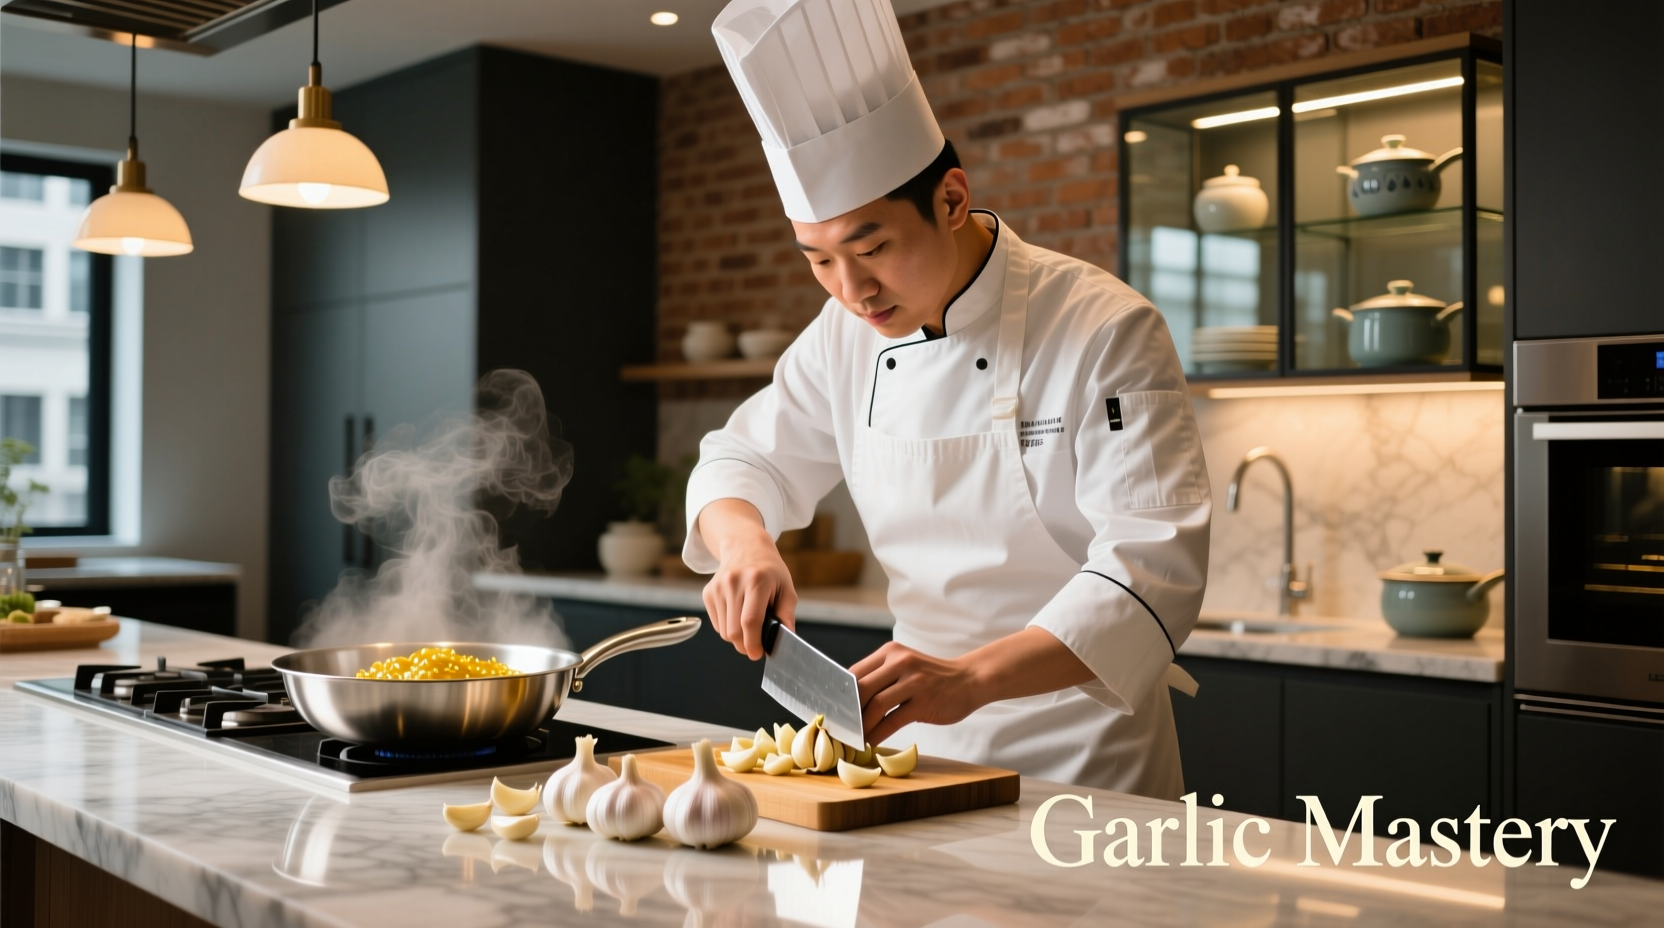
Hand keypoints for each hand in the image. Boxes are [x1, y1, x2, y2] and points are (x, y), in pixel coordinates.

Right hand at [698, 499, 797, 659]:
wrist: (744, 547)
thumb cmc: (769, 570)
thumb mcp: (786, 587)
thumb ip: (787, 613)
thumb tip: (786, 637)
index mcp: (757, 580)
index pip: (750, 620)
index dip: (753, 642)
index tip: (758, 654)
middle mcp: (734, 582)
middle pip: (734, 631)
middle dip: (745, 645)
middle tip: (756, 646)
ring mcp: (718, 587)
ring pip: (724, 631)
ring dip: (737, 637)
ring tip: (749, 626)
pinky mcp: (708, 592)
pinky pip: (717, 624)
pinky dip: (728, 628)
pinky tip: (738, 615)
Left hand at [852, 643, 982, 745]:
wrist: (970, 679)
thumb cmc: (932, 676)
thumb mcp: (905, 665)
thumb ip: (881, 676)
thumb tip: (849, 698)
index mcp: (891, 652)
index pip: (855, 672)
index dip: (841, 693)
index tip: (833, 709)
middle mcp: (900, 662)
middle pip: (862, 688)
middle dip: (848, 711)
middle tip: (839, 726)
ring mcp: (914, 682)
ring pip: (875, 705)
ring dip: (861, 725)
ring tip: (854, 737)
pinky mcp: (924, 703)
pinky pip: (893, 721)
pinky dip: (878, 734)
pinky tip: (871, 743)